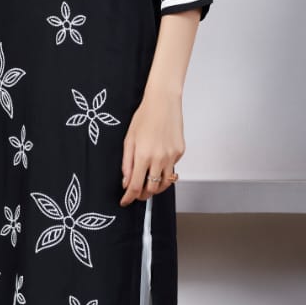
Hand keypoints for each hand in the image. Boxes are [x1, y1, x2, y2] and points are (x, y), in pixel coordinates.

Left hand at [120, 90, 183, 205]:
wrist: (163, 102)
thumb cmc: (144, 117)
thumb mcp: (129, 139)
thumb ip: (126, 163)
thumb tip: (126, 182)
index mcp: (143, 155)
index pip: (135, 186)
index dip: (129, 197)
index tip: (125, 201)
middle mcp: (159, 158)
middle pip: (152, 189)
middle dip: (143, 195)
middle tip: (137, 193)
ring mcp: (172, 156)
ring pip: (165, 183)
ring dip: (156, 187)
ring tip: (148, 184)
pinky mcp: (180, 152)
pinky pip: (172, 169)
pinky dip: (164, 171)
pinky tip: (159, 163)